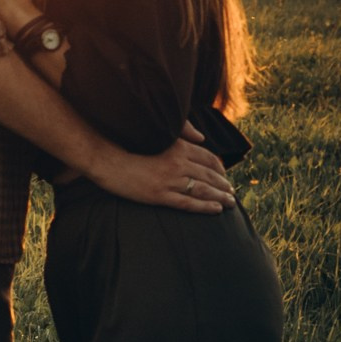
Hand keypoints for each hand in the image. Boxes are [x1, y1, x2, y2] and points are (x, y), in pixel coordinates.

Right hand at [95, 123, 236, 214]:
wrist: (108, 159)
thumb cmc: (130, 145)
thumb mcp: (157, 133)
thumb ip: (182, 132)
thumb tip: (201, 137)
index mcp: (178, 147)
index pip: (208, 158)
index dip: (220, 168)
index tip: (225, 175)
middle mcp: (178, 163)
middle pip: (209, 175)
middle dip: (224, 185)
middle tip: (232, 192)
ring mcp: (170, 180)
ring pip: (203, 190)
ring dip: (220, 197)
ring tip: (230, 203)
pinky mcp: (160, 195)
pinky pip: (189, 203)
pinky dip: (205, 207)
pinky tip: (216, 210)